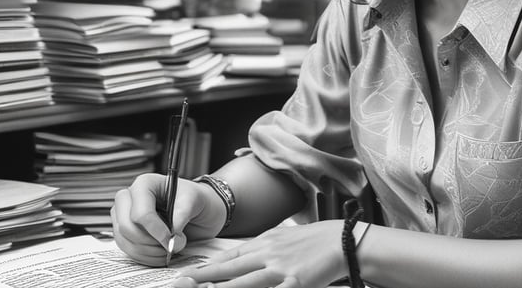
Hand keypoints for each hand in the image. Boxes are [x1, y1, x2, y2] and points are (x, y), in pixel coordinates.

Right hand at [111, 173, 226, 265]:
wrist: (200, 210)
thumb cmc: (195, 199)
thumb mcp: (194, 201)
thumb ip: (181, 216)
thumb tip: (171, 237)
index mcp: (145, 184)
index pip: (140, 212)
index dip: (155, 230)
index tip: (171, 239)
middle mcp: (130, 199)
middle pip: (127, 227)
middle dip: (150, 242)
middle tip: (171, 244)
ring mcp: (126, 217)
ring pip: (126, 242)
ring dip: (149, 252)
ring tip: (169, 248)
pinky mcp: (127, 233)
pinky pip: (129, 251)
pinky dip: (146, 257)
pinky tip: (161, 254)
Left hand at [172, 220, 346, 287]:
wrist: (340, 241)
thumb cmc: (312, 241)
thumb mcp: (282, 238)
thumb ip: (261, 248)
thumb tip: (240, 257)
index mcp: (264, 243)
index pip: (229, 257)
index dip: (207, 267)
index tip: (187, 274)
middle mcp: (268, 255)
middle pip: (231, 269)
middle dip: (204, 278)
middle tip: (181, 283)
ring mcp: (280, 270)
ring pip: (245, 283)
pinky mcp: (295, 283)